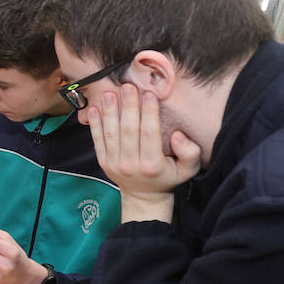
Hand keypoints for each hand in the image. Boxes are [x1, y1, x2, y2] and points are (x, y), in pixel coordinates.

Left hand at [86, 86, 201, 218]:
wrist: (144, 197)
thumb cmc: (168, 177)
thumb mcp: (188, 170)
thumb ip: (190, 152)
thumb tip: (178, 135)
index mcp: (152, 165)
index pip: (149, 133)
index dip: (148, 112)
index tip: (149, 94)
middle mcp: (130, 165)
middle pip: (128, 130)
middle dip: (127, 106)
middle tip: (128, 86)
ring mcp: (113, 164)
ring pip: (110, 133)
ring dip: (109, 111)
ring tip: (109, 93)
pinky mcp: (103, 161)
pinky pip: (97, 140)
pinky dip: (95, 123)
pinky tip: (94, 108)